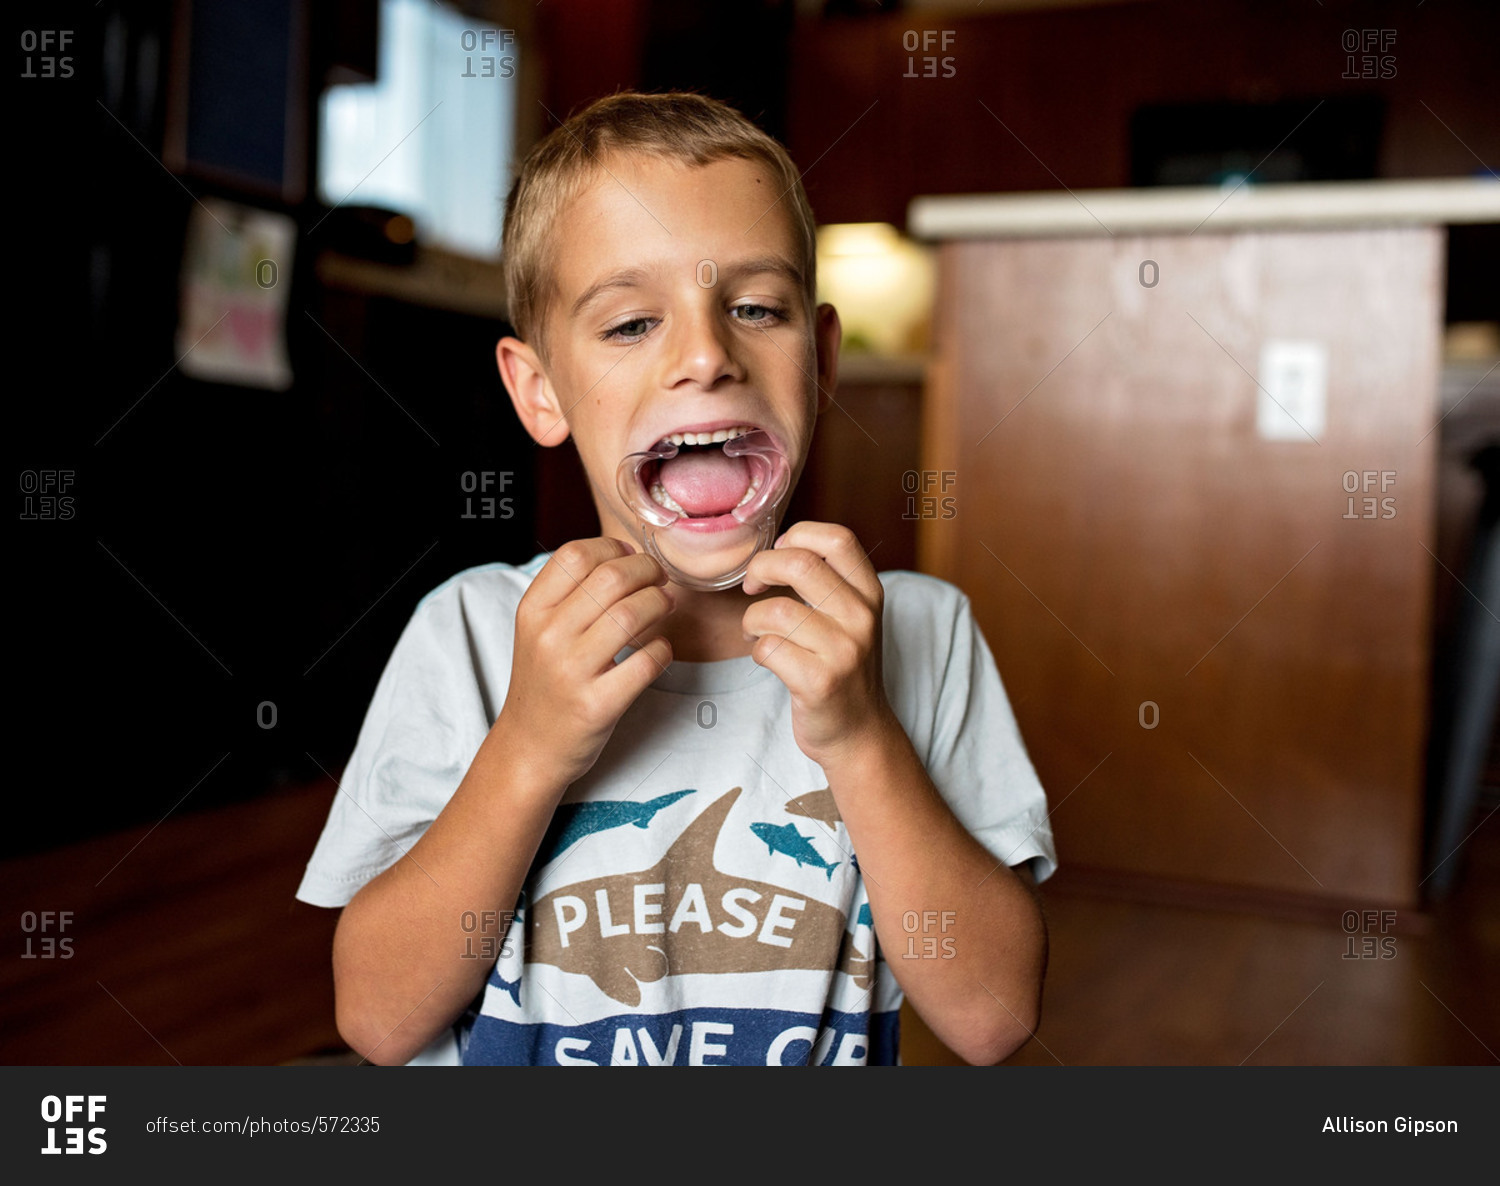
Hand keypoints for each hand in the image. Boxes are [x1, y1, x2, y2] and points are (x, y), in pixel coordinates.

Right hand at [497, 537, 673, 787]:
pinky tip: (658, 649)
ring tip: (665, 605)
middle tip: (659, 578)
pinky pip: (647, 662)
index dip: (612, 547)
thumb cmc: (545, 681)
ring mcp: (572, 672)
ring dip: (660, 603)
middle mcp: (548, 637)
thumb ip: (570, 592)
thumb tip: (625, 553)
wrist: (530, 747)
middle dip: (647, 570)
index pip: (575, 555)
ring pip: (632, 614)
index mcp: (531, 611)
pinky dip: (663, 649)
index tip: (630, 556)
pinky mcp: (598, 705)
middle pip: (611, 578)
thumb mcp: (538, 630)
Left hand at [740, 521, 895, 767]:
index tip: (779, 553)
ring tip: (757, 633)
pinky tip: (766, 658)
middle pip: (799, 564)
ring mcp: (844, 651)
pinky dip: (757, 652)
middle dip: (761, 569)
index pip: (837, 538)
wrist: (859, 733)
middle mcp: (862, 618)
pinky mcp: (820, 683)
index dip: (798, 535)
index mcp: (869, 593)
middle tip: (752, 586)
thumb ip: (828, 581)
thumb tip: (778, 547)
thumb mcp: (851, 618)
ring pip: (774, 611)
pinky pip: (768, 649)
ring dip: (752, 621)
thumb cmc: (842, 668)